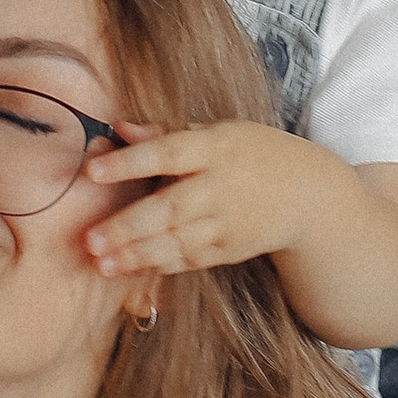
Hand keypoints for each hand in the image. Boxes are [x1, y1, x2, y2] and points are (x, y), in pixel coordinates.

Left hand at [83, 118, 322, 280]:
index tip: (91, 172)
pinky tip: (131, 269)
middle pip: (170, 207)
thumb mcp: (217, 132)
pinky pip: (191, 260)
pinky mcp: (231, 251)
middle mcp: (222, 186)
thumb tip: (119, 128)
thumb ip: (165, 133)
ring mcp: (228, 223)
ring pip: (178, 241)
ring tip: (101, 264)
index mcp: (216, 147)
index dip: (129, 163)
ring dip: (137, 255)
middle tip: (89, 240)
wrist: (307, 194)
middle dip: (128, 227)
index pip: (168, 152)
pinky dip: (161, 265)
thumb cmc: (251, 153)